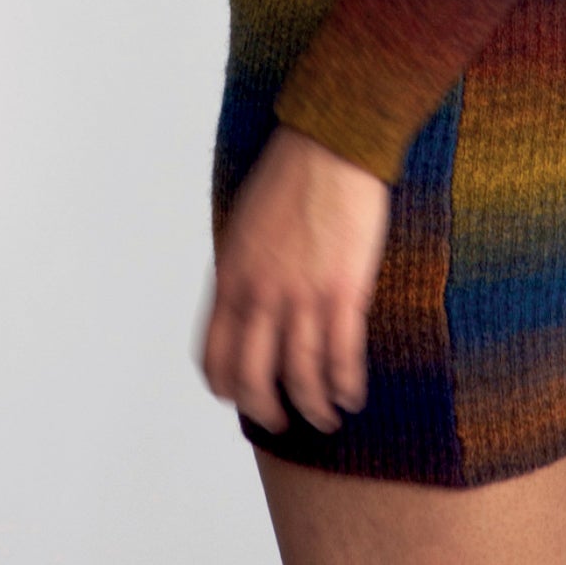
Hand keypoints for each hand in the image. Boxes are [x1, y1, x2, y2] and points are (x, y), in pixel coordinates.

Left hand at [197, 122, 390, 434]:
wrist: (331, 144)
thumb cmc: (288, 175)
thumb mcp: (241, 225)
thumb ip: (239, 271)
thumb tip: (241, 305)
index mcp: (231, 278)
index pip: (214, 356)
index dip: (226, 388)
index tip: (239, 397)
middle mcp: (260, 294)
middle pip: (253, 379)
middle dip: (267, 410)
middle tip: (282, 420)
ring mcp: (302, 296)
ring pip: (300, 378)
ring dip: (313, 407)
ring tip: (326, 415)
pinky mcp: (344, 291)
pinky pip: (341, 357)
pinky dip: (345, 385)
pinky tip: (352, 393)